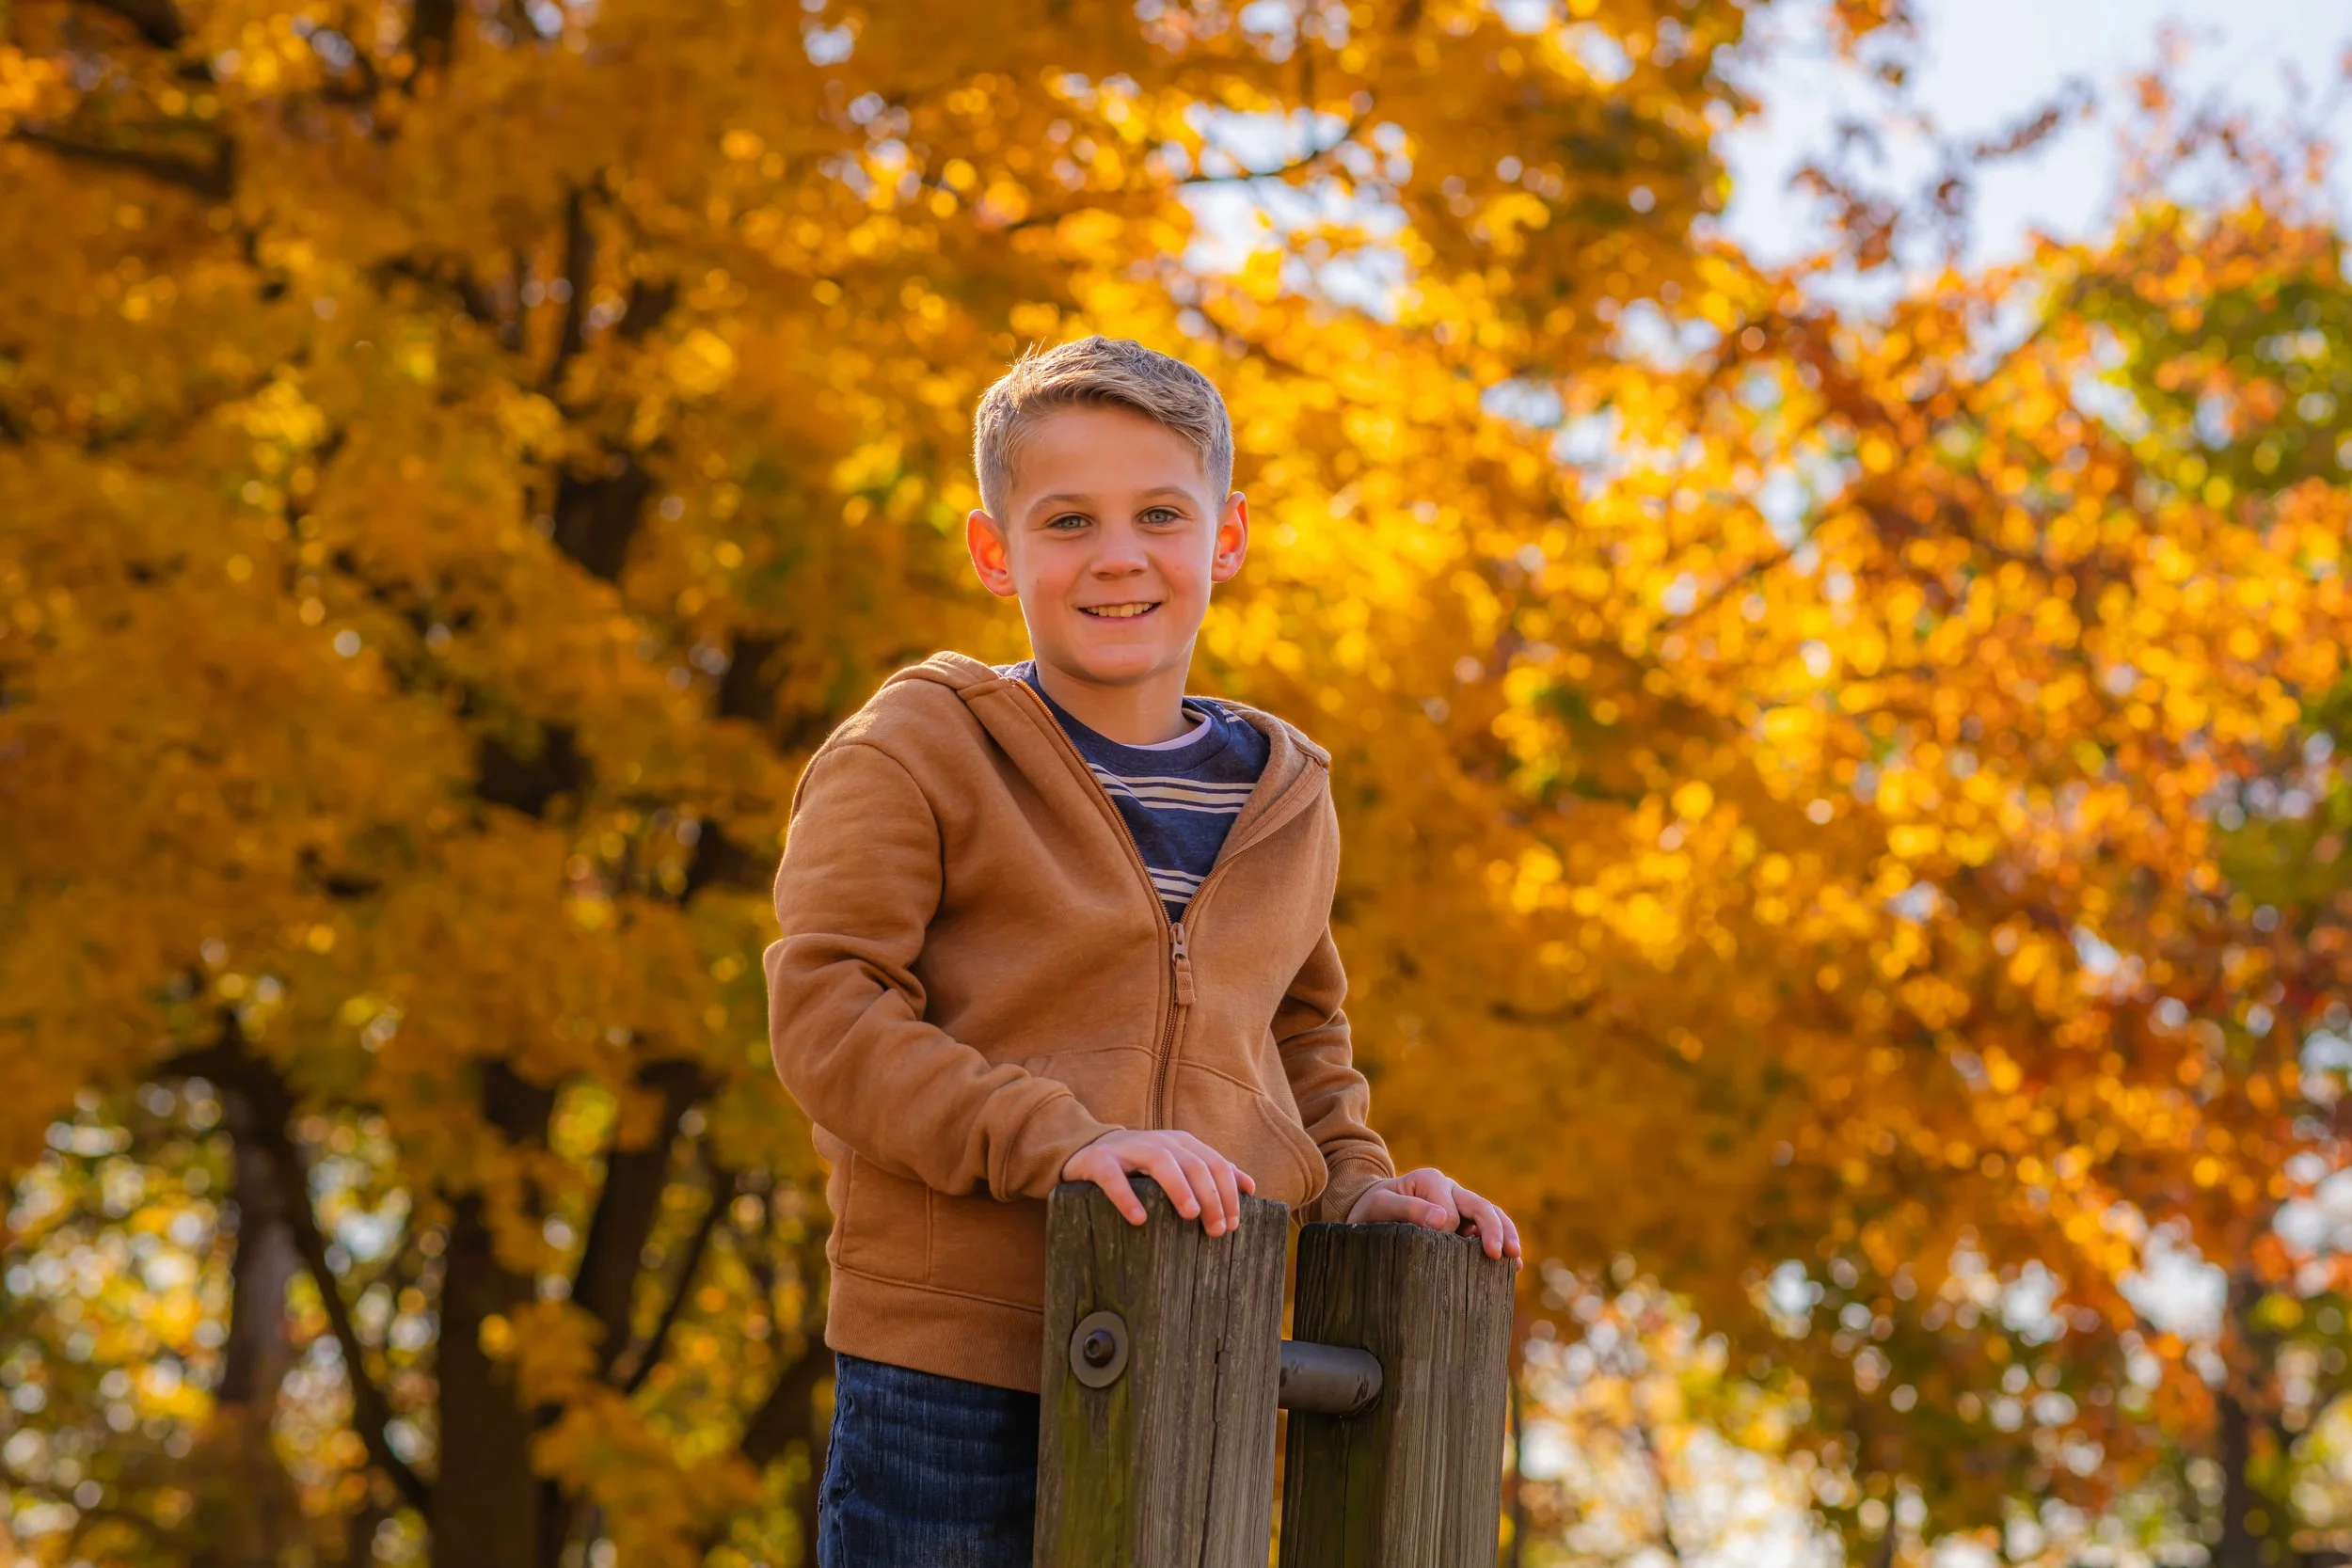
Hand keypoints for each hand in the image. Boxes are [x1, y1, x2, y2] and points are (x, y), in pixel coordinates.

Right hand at [1063, 1129, 1255, 1236]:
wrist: (1089, 1149)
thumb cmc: (1141, 1165)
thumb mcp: (1179, 1163)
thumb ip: (1212, 1172)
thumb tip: (1250, 1186)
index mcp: (1180, 1143)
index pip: (1214, 1163)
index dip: (1228, 1191)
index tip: (1234, 1222)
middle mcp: (1158, 1141)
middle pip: (1193, 1163)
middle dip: (1210, 1196)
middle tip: (1217, 1229)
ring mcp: (1128, 1149)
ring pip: (1160, 1162)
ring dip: (1179, 1187)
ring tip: (1190, 1214)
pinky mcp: (1100, 1161)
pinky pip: (1113, 1177)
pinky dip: (1127, 1197)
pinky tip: (1139, 1219)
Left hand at [1346, 1167, 1521, 1263]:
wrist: (1369, 1211)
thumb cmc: (1371, 1209)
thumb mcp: (1379, 1206)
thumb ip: (1406, 1209)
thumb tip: (1441, 1219)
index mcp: (1431, 1180)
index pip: (1448, 1211)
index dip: (1444, 1231)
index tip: (1426, 1246)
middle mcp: (1451, 1189)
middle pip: (1480, 1206)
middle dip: (1492, 1230)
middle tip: (1497, 1254)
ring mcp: (1460, 1204)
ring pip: (1491, 1216)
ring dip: (1505, 1235)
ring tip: (1514, 1260)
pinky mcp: (1464, 1222)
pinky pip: (1487, 1230)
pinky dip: (1502, 1243)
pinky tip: (1511, 1265)